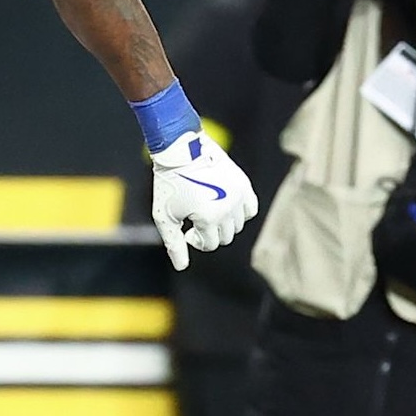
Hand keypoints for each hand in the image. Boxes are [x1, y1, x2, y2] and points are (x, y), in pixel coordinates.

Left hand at [148, 130, 256, 270]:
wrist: (180, 148)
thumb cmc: (169, 182)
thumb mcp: (165, 216)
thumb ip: (173, 243)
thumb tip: (181, 267)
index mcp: (209, 217)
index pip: (210, 244)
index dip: (196, 240)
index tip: (186, 230)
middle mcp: (228, 208)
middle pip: (225, 236)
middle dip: (210, 233)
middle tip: (195, 220)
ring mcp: (238, 195)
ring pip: (238, 225)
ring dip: (223, 224)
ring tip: (207, 210)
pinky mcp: (243, 184)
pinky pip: (250, 208)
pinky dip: (240, 213)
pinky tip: (224, 206)